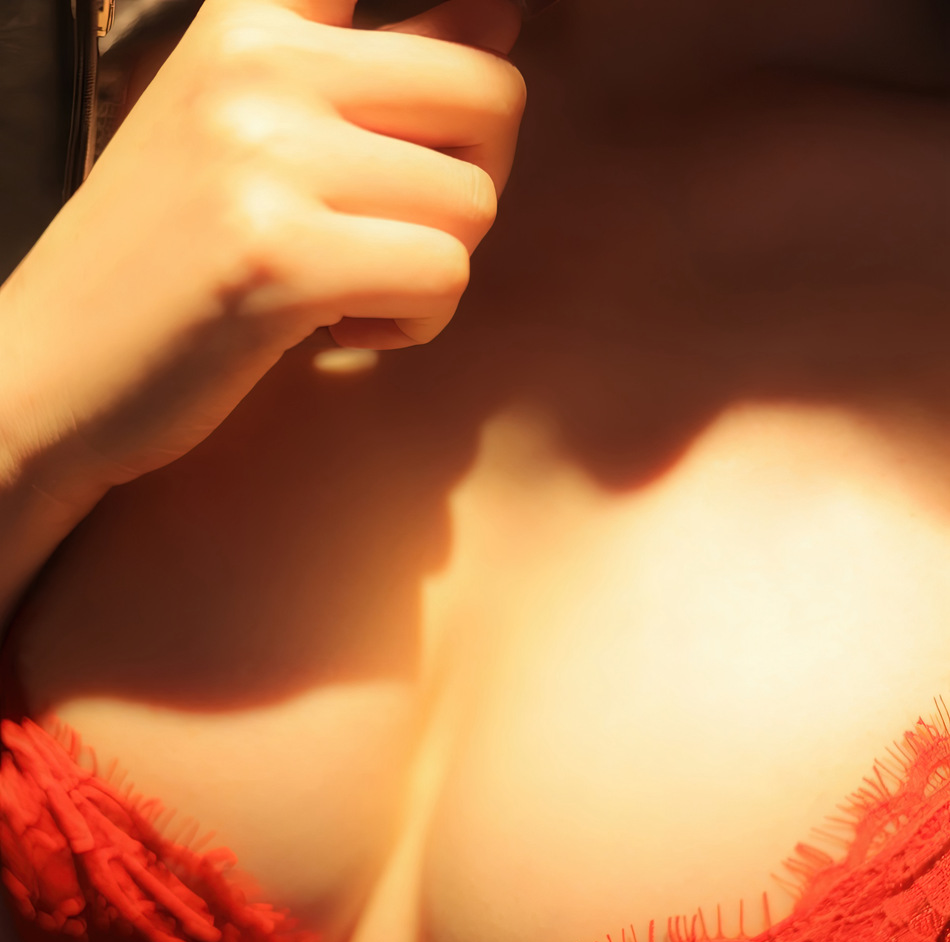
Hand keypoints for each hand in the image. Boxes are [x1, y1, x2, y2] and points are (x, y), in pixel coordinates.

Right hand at [0, 0, 525, 496]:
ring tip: (344, 288)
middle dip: (472, 183)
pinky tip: (339, 329)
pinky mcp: (280, 256)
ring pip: (473, 202)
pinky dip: (412, 324)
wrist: (54, 368)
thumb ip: (376, 72)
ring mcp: (265, 154)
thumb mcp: (254, 136)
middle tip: (397, 233)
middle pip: (489, 96)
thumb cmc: (168, 260)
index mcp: (253, 19)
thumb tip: (504, 17)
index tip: (498, 19)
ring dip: (431, 269)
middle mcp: (259, 63)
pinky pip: (442, 277)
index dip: (476, 13)